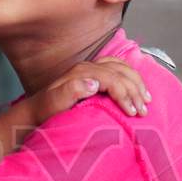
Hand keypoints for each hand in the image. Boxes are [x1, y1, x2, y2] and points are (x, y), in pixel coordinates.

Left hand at [29, 56, 149, 123]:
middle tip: (143, 112)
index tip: (132, 113)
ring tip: (146, 101)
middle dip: (135, 91)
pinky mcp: (93, 73)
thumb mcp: (53, 104)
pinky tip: (137, 86)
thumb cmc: (45, 112)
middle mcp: (87, 68)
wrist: (35, 112)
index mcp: (81, 73)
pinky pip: (118, 67)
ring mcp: (91, 69)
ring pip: (122, 68)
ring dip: (137, 83)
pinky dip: (131, 76)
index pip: (112, 78)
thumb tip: (94, 82)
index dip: (125, 95)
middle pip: (121, 72)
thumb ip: (70, 91)